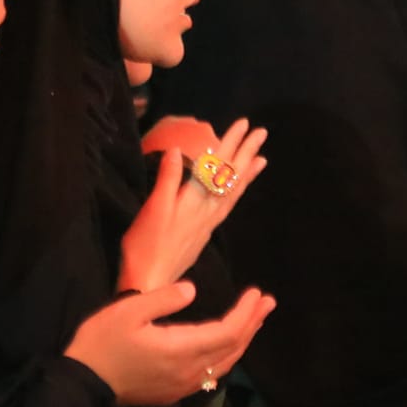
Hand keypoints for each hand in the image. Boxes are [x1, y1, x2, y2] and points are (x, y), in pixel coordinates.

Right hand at [64, 283, 273, 405]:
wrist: (82, 383)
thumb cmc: (102, 342)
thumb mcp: (128, 310)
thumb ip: (163, 299)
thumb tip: (193, 290)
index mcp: (181, 349)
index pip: (227, 332)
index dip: (246, 313)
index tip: (256, 293)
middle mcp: (189, 371)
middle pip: (232, 348)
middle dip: (252, 323)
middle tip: (267, 302)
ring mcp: (182, 385)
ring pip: (224, 363)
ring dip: (243, 340)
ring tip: (255, 320)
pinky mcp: (173, 391)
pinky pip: (211, 373)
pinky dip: (227, 355)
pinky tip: (228, 347)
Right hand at [120, 119, 267, 292]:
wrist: (151, 282)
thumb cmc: (145, 245)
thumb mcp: (153, 210)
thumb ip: (167, 180)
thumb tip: (176, 149)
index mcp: (195, 199)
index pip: (218, 165)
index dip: (230, 143)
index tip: (244, 124)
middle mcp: (207, 209)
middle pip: (231, 176)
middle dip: (245, 152)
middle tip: (261, 132)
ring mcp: (208, 222)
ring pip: (233, 192)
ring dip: (246, 172)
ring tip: (261, 159)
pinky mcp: (204, 233)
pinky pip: (228, 205)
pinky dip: (237, 191)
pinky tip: (237, 189)